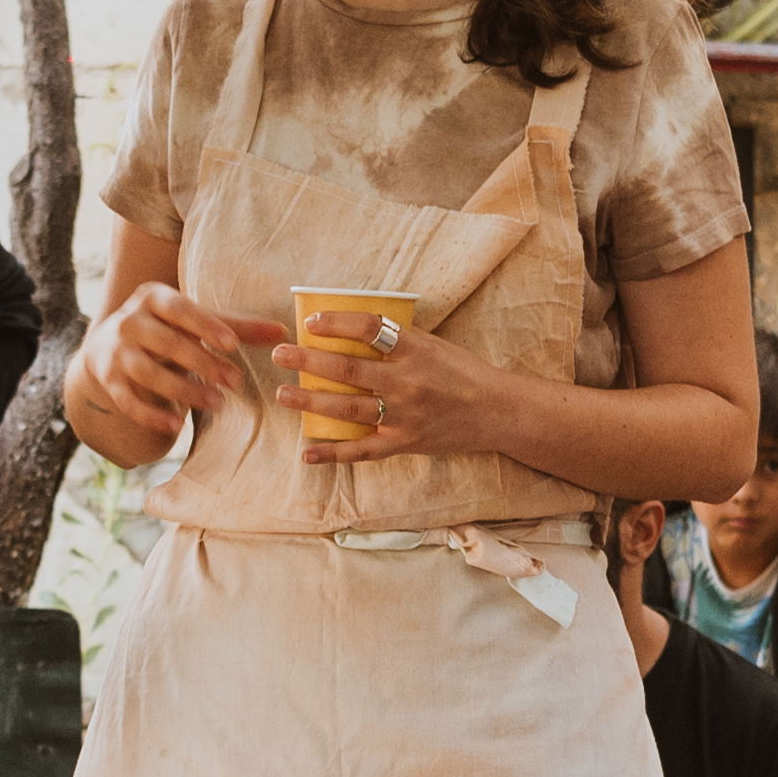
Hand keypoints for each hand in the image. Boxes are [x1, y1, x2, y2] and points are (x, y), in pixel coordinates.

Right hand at [76, 286, 259, 439]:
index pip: (181, 309)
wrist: (106, 345)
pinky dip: (152, 415)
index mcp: (153, 297)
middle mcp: (130, 321)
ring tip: (217, 404)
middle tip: (235, 382)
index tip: (232, 344)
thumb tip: (281, 331)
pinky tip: (177, 427)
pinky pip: (128, 401)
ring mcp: (116, 351)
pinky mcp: (108, 379)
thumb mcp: (194, 320)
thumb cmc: (166, 328)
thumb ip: (236, 326)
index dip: (206, 326)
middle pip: (168, 344)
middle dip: (203, 364)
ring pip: (149, 374)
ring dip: (184, 391)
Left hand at [290, 308, 511, 467]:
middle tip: (280, 354)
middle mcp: (408, 382)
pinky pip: (363, 451)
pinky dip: (334, 454)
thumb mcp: (433, 345)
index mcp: (416, 349)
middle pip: (348, 370)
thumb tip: (348, 328)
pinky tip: (307, 454)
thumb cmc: (461, 372)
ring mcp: (405, 416)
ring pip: (348, 409)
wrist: (497, 411)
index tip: (310, 322)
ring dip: (311, 401)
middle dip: (309, 360)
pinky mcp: (405, 443)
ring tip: (283, 394)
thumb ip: (396, 340)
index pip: (369, 329)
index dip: (337, 323)